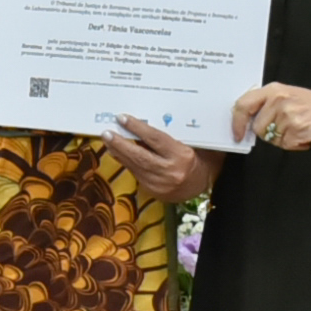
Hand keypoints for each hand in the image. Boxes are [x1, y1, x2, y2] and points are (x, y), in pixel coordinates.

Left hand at [103, 117, 221, 202]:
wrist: (203, 183)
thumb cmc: (198, 157)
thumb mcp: (187, 143)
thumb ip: (168, 136)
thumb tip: (141, 125)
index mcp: (182, 156)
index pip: (155, 139)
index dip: (137, 128)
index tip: (122, 118)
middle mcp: (171, 172)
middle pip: (140, 156)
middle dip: (120, 144)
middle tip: (106, 133)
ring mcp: (161, 184)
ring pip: (135, 167)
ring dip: (119, 153)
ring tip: (108, 140)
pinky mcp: (154, 192)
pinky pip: (137, 174)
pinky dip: (126, 163)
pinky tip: (117, 153)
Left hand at [232, 83, 310, 152]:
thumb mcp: (288, 95)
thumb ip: (266, 104)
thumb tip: (247, 121)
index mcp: (273, 90)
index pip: (243, 105)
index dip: (237, 122)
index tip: (237, 134)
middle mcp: (278, 100)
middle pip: (258, 128)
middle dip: (270, 132)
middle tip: (289, 126)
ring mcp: (288, 115)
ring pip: (272, 139)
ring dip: (284, 139)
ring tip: (299, 128)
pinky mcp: (297, 129)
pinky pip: (285, 145)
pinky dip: (295, 144)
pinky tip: (305, 134)